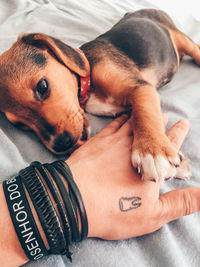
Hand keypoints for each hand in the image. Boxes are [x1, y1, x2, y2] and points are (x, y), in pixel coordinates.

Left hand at [67, 115, 199, 239]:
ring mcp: (115, 141)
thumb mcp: (153, 214)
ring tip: (149, 113)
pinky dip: (121, 118)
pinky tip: (122, 116)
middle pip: (153, 130)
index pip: (170, 144)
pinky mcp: (98, 141)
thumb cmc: (114, 209)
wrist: (75, 199)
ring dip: (143, 118)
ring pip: (134, 124)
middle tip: (167, 115)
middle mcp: (135, 146)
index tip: (183, 123)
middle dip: (162, 123)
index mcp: (151, 163)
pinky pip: (113, 124)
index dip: (178, 134)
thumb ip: (181, 202)